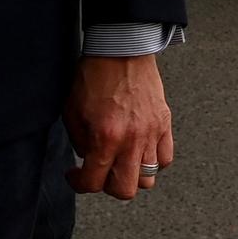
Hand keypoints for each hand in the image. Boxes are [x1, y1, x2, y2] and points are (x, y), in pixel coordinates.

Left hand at [68, 54, 173, 200]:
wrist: (121, 48)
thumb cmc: (95, 74)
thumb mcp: (72, 111)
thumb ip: (80, 142)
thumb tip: (88, 159)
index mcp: (106, 137)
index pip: (94, 182)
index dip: (79, 183)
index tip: (75, 175)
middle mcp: (132, 139)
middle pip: (125, 190)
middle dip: (107, 186)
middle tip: (99, 173)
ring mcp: (151, 132)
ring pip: (148, 178)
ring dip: (131, 176)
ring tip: (120, 163)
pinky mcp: (164, 123)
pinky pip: (165, 158)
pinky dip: (153, 162)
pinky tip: (139, 152)